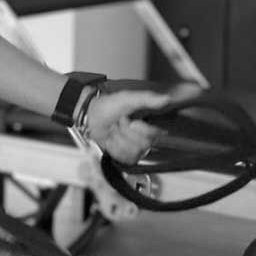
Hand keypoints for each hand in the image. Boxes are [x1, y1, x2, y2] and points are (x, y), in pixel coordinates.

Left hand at [87, 82, 201, 163]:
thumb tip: (166, 99)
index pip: (155, 134)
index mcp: (147, 122)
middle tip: (119, 123)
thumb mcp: (128, 98)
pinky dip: (114, 147)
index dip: (141, 129)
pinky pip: (124, 157)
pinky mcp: (124, 155)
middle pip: (144, 144)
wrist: (90, 115)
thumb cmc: (108, 106)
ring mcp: (133, 146)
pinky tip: (111, 139)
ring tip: (114, 130)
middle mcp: (142, 136)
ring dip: (119, 139)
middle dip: (127, 132)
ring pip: (133, 151)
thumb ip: (147, 98)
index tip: (132, 122)